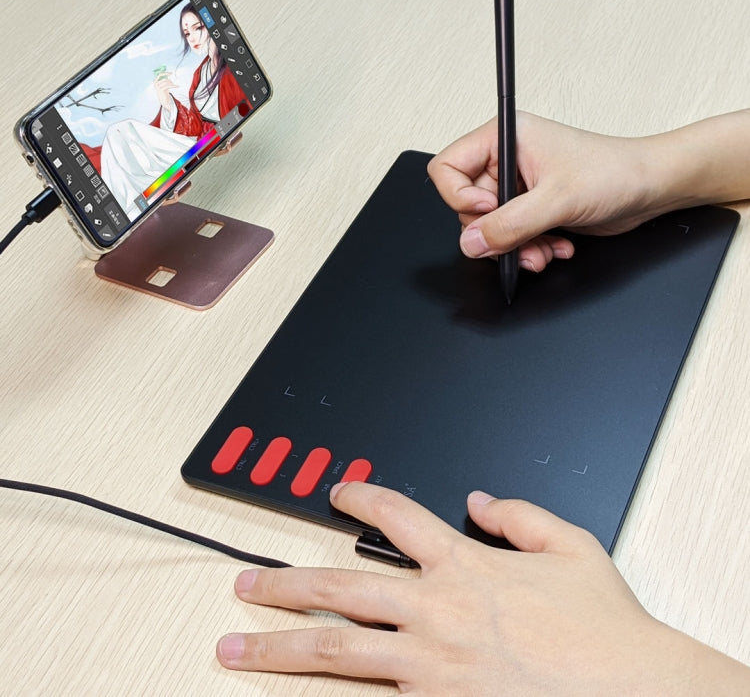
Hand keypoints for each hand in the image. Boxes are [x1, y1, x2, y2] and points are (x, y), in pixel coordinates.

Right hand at [153, 74, 177, 110]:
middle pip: (164, 79)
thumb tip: (168, 74)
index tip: (171, 73)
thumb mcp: (164, 85)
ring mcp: (158, 87)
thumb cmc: (164, 92)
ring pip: (167, 82)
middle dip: (170, 79)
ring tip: (175, 85)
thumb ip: (164, 80)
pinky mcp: (161, 90)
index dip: (165, 73)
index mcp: (155, 81)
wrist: (164, 101)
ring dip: (172, 83)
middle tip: (174, 79)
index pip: (160, 75)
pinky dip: (174, 85)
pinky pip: (168, 85)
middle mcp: (155, 83)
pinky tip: (177, 86)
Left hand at [215, 483, 744, 693]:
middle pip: (342, 587)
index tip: (336, 492)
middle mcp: (438, 611)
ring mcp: (431, 666)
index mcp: (466, 565)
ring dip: (281, 646)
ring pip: (338, 651)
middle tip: (245, 583)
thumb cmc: (603, 626)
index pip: (396, 514)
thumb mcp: (572, 545)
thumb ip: (520, 514)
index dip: (359, 496)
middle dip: (286, 583)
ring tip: (235, 646)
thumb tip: (479, 500)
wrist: (633, 692)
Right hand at [427, 112, 665, 271]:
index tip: (487, 210)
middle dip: (495, 232)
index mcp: (504, 138)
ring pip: (489, 228)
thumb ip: (508, 224)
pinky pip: (510, 237)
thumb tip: (471, 242)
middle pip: (466, 206)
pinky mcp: (531, 209)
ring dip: (515, 247)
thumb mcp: (557, 200)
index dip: (459, 196)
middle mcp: (506, 161)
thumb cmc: (614, 171)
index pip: (448, 167)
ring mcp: (518, 187)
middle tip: (519, 239)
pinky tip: (554, 246)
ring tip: (543, 249)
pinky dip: (529, 248)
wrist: (650, 188)